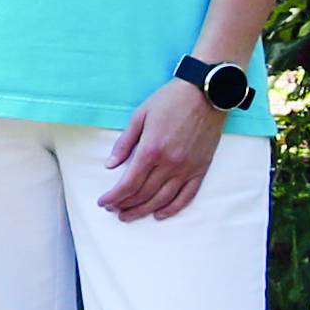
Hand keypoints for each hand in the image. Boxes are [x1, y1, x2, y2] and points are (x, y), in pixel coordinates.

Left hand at [97, 76, 222, 220]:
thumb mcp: (140, 115)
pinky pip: (186, 196)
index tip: (103, 202)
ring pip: (163, 199)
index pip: (129, 183)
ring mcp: (187, 168)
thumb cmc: (169, 100)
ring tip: (130, 216)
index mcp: (151, 150)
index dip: (114, 196)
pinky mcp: (201, 169)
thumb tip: (110, 165)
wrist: (205, 93)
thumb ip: (124, 143)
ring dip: (144, 210)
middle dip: (125, 205)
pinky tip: (160, 214)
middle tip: (114, 210)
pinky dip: (172, 208)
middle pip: (144, 194)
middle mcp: (169, 164)